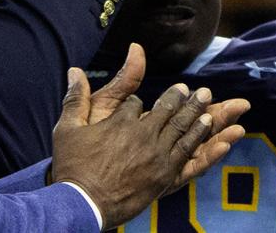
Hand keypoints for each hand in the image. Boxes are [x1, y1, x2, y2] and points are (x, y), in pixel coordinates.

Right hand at [50, 66, 250, 225]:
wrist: (82, 205)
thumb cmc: (72, 168)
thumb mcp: (67, 129)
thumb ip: (76, 98)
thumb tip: (74, 70)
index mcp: (121, 121)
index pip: (136, 103)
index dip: (137, 103)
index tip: (140, 104)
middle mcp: (143, 134)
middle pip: (168, 110)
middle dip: (181, 98)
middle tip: (196, 90)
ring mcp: (156, 155)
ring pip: (182, 127)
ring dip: (196, 111)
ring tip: (207, 99)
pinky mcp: (164, 175)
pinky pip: (188, 153)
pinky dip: (201, 137)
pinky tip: (208, 126)